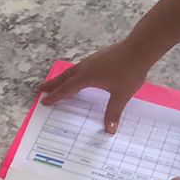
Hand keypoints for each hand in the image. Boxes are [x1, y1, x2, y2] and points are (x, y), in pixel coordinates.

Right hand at [38, 38, 155, 132]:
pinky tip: (80, 75)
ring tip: (57, 82)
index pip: (67, 89)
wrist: (139, 49)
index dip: (55, 96)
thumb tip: (109, 130)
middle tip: (40, 89)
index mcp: (87, 77)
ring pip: (72, 71)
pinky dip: (73, 73)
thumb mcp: (121, 95)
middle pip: (65, 77)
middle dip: (53, 84)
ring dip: (62, 78)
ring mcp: (92, 60)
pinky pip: (80, 67)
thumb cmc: (129, 72)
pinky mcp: (99, 57)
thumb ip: (113, 112)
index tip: (44, 101)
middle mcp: (86, 67)